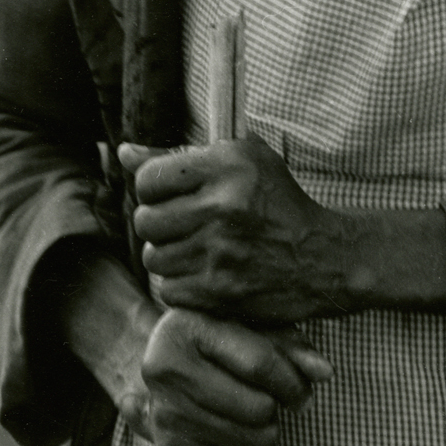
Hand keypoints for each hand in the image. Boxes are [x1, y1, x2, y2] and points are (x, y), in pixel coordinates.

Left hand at [120, 137, 349, 323]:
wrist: (323, 257)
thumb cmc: (278, 203)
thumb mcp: (241, 161)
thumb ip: (177, 156)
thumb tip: (123, 153)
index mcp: (227, 166)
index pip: (147, 179)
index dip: (152, 190)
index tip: (171, 197)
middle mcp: (222, 206)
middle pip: (145, 221)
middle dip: (159, 225)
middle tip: (183, 227)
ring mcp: (220, 251)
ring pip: (154, 258)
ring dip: (170, 256)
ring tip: (197, 251)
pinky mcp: (220, 291)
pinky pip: (168, 289)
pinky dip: (182, 285)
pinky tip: (206, 274)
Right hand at [137, 307, 331, 445]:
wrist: (168, 374)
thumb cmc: (220, 345)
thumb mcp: (253, 330)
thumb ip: (292, 348)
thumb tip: (324, 372)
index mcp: (184, 326)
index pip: (259, 364)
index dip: (292, 383)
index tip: (300, 391)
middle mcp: (162, 369)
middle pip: (256, 408)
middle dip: (275, 408)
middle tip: (266, 401)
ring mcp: (163, 414)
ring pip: (252, 441)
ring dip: (267, 434)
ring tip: (255, 418)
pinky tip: (244, 439)